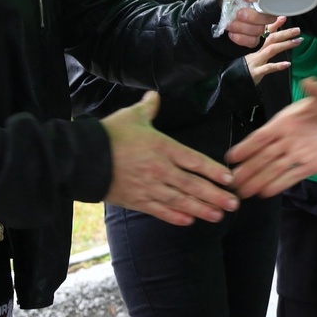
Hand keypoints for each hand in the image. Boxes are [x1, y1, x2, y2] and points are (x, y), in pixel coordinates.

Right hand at [101, 92, 239, 224]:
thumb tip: (154, 95)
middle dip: (215, 195)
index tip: (229, 179)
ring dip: (201, 209)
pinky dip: (175, 216)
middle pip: (193, 184)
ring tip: (218, 216)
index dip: (214, 171)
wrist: (82, 157)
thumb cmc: (108, 135)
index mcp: (162, 147)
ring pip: (181, 200)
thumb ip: (148, 107)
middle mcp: (160, 169)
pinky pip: (160, 210)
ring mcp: (149, 187)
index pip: (195, 161)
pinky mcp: (136, 200)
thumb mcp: (131, 116)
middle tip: (233, 203)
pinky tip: (189, 221)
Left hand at [222, 0, 276, 46]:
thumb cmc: (229, 2)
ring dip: (242, 27)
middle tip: (237, 14)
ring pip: (258, 31)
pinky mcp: (254, 40)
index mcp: (263, 1)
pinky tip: (232, 33)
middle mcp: (265, 15)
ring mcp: (260, 28)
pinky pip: (252, 42)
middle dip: (251, 17)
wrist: (217, 16)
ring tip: (229, 23)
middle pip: (267, 19)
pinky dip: (240, 38)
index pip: (270, 0)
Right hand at [226, 77, 316, 197]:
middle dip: (248, 169)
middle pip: (264, 156)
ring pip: (275, 169)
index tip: (231, 158)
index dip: (247, 146)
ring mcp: (300, 153)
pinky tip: (265, 193)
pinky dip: (279, 184)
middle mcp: (289, 138)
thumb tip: (307, 81)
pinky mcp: (313, 165)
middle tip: (231, 182)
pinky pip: (292, 176)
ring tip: (243, 193)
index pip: (262, 135)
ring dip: (259, 180)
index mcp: (288, 120)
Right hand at [245, 17, 300, 84]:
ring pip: (271, 50)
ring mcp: (257, 61)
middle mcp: (258, 53)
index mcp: (258, 49)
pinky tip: (287, 64)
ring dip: (285, 44)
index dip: (275, 25)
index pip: (267, 34)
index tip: (284, 18)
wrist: (233, 82)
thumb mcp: (256, 59)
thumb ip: (265, 51)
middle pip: (271, 39)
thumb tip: (275, 44)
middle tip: (297, 30)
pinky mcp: (256, 72)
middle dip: (285, 33)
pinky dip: (278, 65)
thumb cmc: (247, 71)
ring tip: (297, 41)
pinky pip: (268, 68)